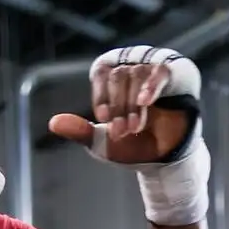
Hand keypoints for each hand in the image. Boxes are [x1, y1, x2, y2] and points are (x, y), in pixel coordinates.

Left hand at [50, 46, 210, 226]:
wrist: (164, 160)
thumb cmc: (134, 146)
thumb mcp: (102, 142)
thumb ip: (80, 131)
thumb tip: (53, 123)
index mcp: (115, 79)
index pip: (102, 70)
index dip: (101, 94)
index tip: (103, 118)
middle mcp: (134, 69)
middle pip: (118, 75)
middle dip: (118, 106)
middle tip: (121, 132)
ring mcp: (154, 70)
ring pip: (137, 75)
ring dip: (133, 104)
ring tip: (134, 129)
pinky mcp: (175, 76)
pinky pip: (160, 72)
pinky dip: (151, 86)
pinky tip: (145, 102)